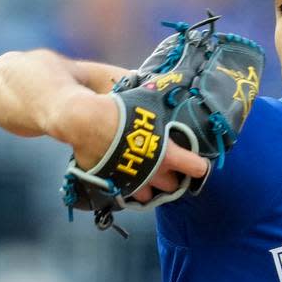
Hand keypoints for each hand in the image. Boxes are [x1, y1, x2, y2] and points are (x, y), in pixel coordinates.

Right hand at [49, 88, 208, 198]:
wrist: (82, 120)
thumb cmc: (118, 107)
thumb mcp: (145, 97)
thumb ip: (161, 98)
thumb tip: (173, 84)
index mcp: (168, 154)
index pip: (196, 168)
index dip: (198, 165)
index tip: (197, 162)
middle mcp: (153, 173)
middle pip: (173, 186)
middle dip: (171, 177)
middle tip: (167, 165)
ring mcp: (132, 183)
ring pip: (148, 196)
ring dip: (149, 186)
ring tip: (146, 175)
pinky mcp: (112, 185)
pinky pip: (125, 193)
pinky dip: (127, 188)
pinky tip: (126, 177)